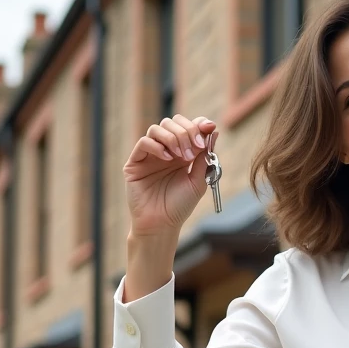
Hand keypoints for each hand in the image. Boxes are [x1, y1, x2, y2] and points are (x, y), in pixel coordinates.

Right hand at [123, 114, 219, 237]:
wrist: (161, 225)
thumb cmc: (180, 206)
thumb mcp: (198, 180)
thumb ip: (204, 157)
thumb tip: (213, 132)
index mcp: (182, 153)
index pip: (188, 127)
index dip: (198, 123)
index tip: (209, 127)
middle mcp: (166, 150)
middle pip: (173, 123)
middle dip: (187, 131)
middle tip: (196, 147)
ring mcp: (150, 155)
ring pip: (157, 128)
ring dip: (173, 138)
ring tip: (182, 156)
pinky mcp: (135, 162)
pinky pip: (143, 143)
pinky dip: (157, 146)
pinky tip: (168, 158)